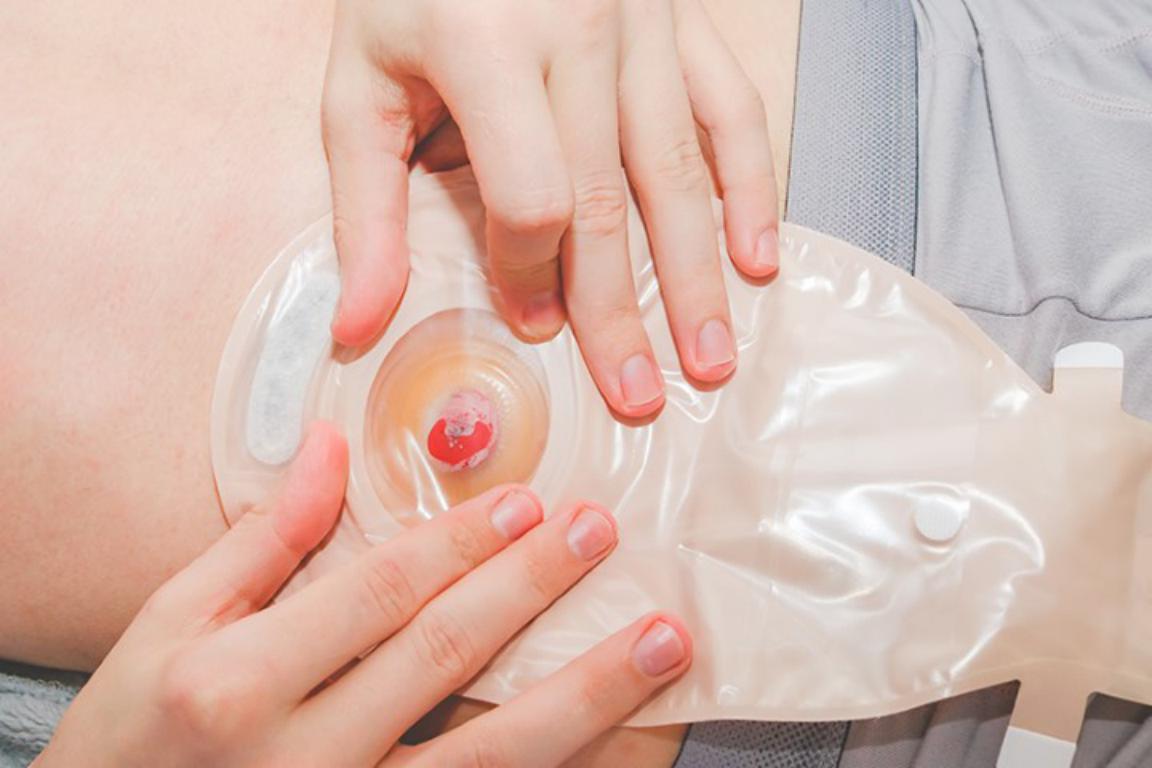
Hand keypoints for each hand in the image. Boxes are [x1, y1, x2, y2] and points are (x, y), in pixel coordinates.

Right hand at [37, 424, 691, 766]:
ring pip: (491, 754)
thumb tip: (332, 447)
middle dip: (530, 587)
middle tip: (599, 533)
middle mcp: (298, 758)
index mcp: (236, 684)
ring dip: (589, 694)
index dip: (460, 543)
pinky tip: (623, 740)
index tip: (526, 502)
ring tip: (664, 642)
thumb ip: (259, 541)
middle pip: (444, 658)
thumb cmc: (133, 737)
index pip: (377, 594)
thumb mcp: (169, 629)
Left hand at [323, 0, 778, 417]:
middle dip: (624, 311)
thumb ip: (364, 207)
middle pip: (610, 200)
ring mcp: (644, 23)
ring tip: (712, 358)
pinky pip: (731, 109)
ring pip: (680, 170)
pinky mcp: (683, 18)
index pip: (530, 194)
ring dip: (698, 274)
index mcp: (486, 46)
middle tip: (639, 397)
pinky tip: (759, 258)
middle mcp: (578, 30)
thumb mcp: (360, 84)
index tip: (531, 325)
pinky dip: (751, 185)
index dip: (530, 273)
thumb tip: (357, 326)